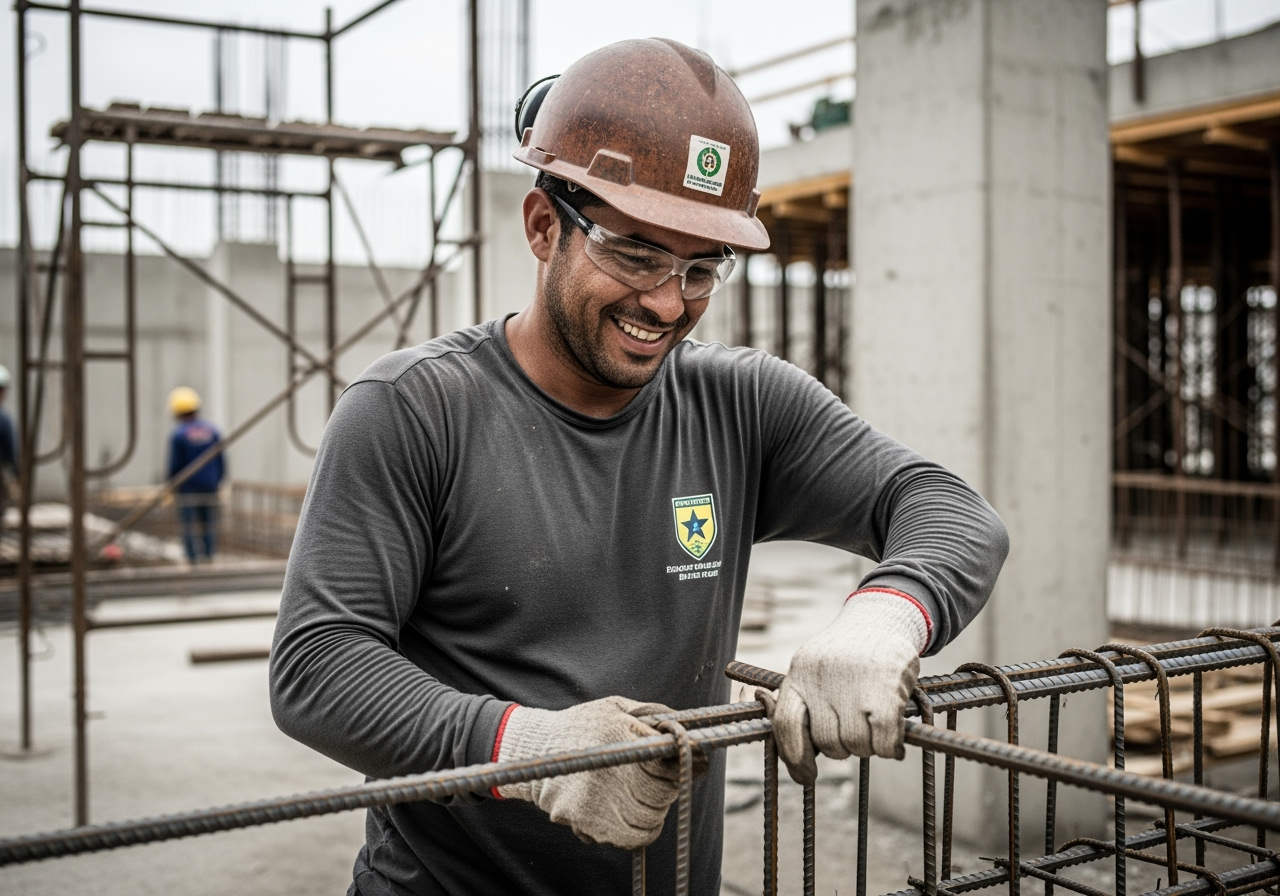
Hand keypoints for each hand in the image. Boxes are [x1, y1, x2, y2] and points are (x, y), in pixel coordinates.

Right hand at [495, 696, 682, 848]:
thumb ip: (655, 716)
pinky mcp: (584, 822)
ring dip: (654, 810)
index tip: (684, 763)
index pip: (667, 760)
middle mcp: (606, 767)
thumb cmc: (585, 726)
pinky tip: (629, 812)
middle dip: (667, 787)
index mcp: (617, 733)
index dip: (680, 764)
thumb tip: (690, 733)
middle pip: (661, 793)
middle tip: (658, 779)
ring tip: (641, 795)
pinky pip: (630, 838)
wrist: (536, 750)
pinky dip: (638, 830)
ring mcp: (594, 799)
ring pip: (650, 820)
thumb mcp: (619, 707)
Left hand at [767, 591, 927, 783]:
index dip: (795, 758)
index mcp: (799, 674)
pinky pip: (884, 740)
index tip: (808, 775)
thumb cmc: (846, 654)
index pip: (786, 724)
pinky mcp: (886, 689)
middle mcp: (822, 678)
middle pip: (826, 741)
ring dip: (867, 748)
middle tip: (855, 734)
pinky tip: (894, 743)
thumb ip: (806, 705)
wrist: (883, 618)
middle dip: (841, 748)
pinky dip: (890, 748)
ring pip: (855, 744)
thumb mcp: (815, 669)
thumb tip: (799, 757)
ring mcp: (854, 683)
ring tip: (875, 731)